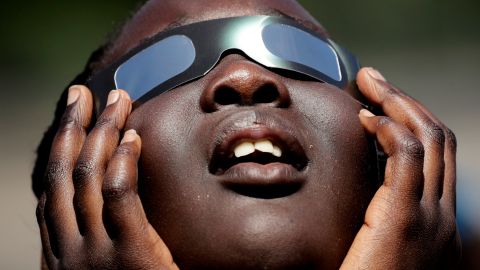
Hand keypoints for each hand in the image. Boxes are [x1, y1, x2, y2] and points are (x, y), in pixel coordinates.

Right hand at [36, 86, 177, 269]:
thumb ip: (94, 241)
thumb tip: (100, 203)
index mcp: (61, 252)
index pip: (52, 190)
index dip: (59, 149)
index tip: (71, 119)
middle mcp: (69, 248)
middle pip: (64, 174)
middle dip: (73, 128)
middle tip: (84, 95)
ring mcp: (95, 251)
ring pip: (89, 177)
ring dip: (101, 132)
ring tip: (116, 100)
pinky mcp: (130, 254)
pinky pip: (120, 197)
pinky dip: (123, 162)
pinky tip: (132, 137)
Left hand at [341, 68, 460, 268]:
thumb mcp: (378, 248)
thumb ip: (377, 217)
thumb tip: (359, 186)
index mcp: (434, 220)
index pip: (435, 155)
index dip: (410, 120)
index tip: (378, 103)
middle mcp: (441, 214)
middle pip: (437, 138)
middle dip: (405, 100)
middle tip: (373, 79)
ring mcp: (429, 216)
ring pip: (428, 139)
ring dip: (398, 103)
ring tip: (369, 84)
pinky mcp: (404, 218)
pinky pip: (406, 156)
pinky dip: (388, 129)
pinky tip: (365, 117)